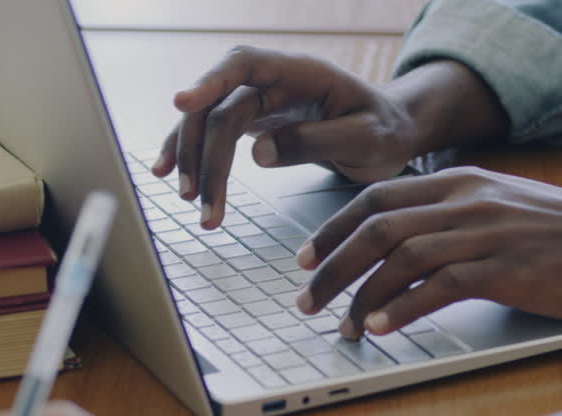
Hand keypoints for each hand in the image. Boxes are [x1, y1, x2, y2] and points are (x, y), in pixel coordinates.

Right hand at [151, 46, 419, 228]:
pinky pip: (213, 135)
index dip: (211, 81)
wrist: (391, 133)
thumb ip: (314, 141)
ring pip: (210, 124)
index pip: (245, 65)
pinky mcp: (254, 123)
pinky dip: (192, 155)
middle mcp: (273, 82)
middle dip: (202, 153)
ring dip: (195, 162)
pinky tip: (170, 175)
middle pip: (219, 106)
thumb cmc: (384, 130)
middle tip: (199, 201)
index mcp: (301, 73)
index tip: (182, 103)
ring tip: (194, 204)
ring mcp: (259, 101)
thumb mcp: (364, 139)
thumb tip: (257, 153)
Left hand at [294, 167, 561, 338]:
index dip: (332, 229)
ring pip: (400, 257)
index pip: (376, 198)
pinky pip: (440, 286)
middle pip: (376, 228)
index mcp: (460, 182)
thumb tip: (401, 248)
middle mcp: (467, 201)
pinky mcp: (507, 270)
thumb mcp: (502, 208)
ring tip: (341, 326)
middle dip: (331, 266)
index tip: (305, 258)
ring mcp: (487, 234)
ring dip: (361, 295)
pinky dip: (403, 307)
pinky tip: (382, 328)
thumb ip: (453, 218)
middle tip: (306, 300)